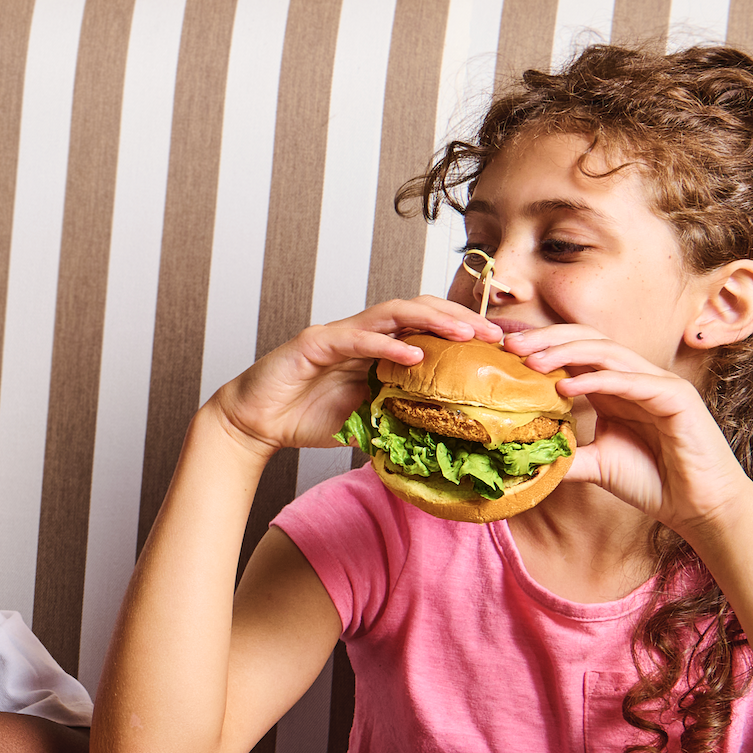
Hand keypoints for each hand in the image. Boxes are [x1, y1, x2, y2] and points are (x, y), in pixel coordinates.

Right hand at [210, 296, 501, 456]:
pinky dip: (388, 344)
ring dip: (433, 321)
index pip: (427, 328)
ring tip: (466, 335)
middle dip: (460, 319)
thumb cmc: (303, 419)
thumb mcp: (364, 422)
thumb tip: (442, 442)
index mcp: (376, 348)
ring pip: (394, 313)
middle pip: (419, 310)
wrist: (253, 423)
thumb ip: (397, 419)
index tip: (499, 346)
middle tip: (495, 336)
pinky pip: (358, 338)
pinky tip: (415, 355)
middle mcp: (361, 333)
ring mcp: (338, 334)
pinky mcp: (314, 343)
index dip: (463, 331)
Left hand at [506, 325, 752, 533]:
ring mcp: (658, 384)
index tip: (503, 352)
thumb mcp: (595, 464)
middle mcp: (636, 378)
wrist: (699, 506)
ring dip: (566, 353)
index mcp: (616, 388)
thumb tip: (520, 457)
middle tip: (509, 344)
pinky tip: (565, 388)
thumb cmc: (653, 481)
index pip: (576, 353)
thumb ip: (564, 454)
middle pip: (588, 340)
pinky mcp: (677, 398)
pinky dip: (598, 381)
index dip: (541, 346)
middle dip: (547, 338)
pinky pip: (633, 381)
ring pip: (608, 352)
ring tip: (530, 361)